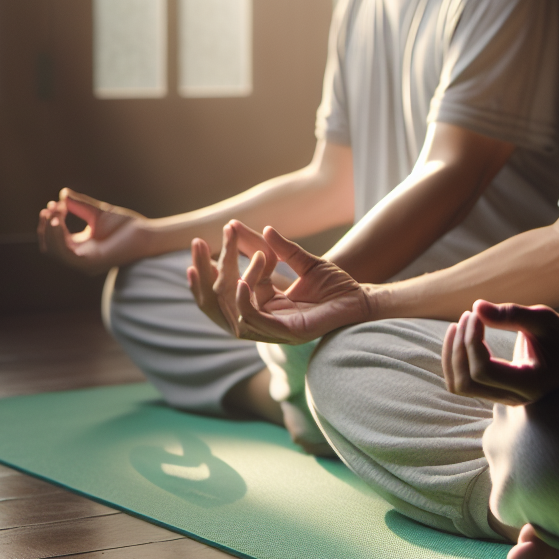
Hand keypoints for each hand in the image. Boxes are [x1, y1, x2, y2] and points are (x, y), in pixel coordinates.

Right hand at [37, 188, 148, 274]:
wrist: (146, 234)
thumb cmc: (126, 225)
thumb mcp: (98, 213)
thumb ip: (80, 205)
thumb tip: (63, 193)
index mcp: (80, 247)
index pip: (55, 238)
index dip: (51, 221)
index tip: (53, 203)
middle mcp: (79, 257)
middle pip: (50, 246)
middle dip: (46, 226)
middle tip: (49, 208)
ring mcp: (83, 262)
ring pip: (54, 251)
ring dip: (50, 231)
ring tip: (52, 214)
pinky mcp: (90, 263)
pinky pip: (66, 254)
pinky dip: (58, 239)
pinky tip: (58, 223)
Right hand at [188, 220, 372, 344]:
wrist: (363, 300)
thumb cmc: (337, 285)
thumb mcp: (304, 261)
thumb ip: (278, 248)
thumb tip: (252, 227)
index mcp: (265, 303)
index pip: (230, 283)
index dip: (219, 261)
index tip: (214, 233)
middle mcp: (263, 318)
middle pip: (220, 300)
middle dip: (203, 274)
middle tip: (194, 244)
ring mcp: (272, 328)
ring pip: (231, 309)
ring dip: (223, 282)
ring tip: (218, 256)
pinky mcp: (285, 332)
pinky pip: (253, 320)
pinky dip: (244, 302)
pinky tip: (240, 282)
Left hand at [442, 300, 558, 405]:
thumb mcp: (545, 320)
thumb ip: (512, 314)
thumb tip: (476, 307)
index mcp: (528, 384)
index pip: (483, 371)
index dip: (471, 340)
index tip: (475, 314)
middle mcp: (514, 397)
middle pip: (466, 382)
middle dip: (459, 347)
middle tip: (468, 316)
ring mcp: (505, 397)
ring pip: (460, 385)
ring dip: (453, 354)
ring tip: (459, 324)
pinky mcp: (498, 390)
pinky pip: (465, 381)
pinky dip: (457, 359)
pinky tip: (462, 334)